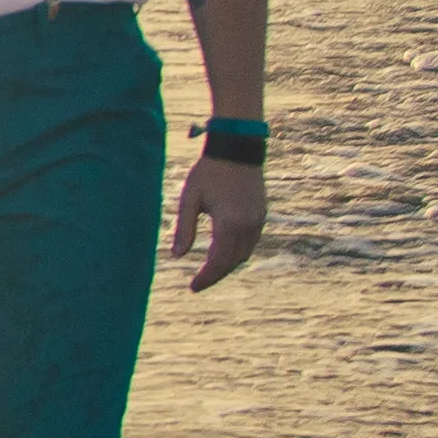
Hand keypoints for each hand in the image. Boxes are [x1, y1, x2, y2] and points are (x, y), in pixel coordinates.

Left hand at [172, 150, 263, 290]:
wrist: (236, 149)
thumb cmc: (209, 171)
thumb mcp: (190, 198)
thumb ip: (184, 227)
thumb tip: (177, 256)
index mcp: (229, 222)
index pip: (219, 261)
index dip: (206, 277)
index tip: (193, 288)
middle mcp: (248, 225)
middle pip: (233, 262)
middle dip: (216, 275)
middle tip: (198, 284)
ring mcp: (258, 220)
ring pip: (244, 254)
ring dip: (228, 266)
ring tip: (209, 271)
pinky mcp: (261, 214)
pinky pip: (251, 243)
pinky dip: (237, 253)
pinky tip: (223, 254)